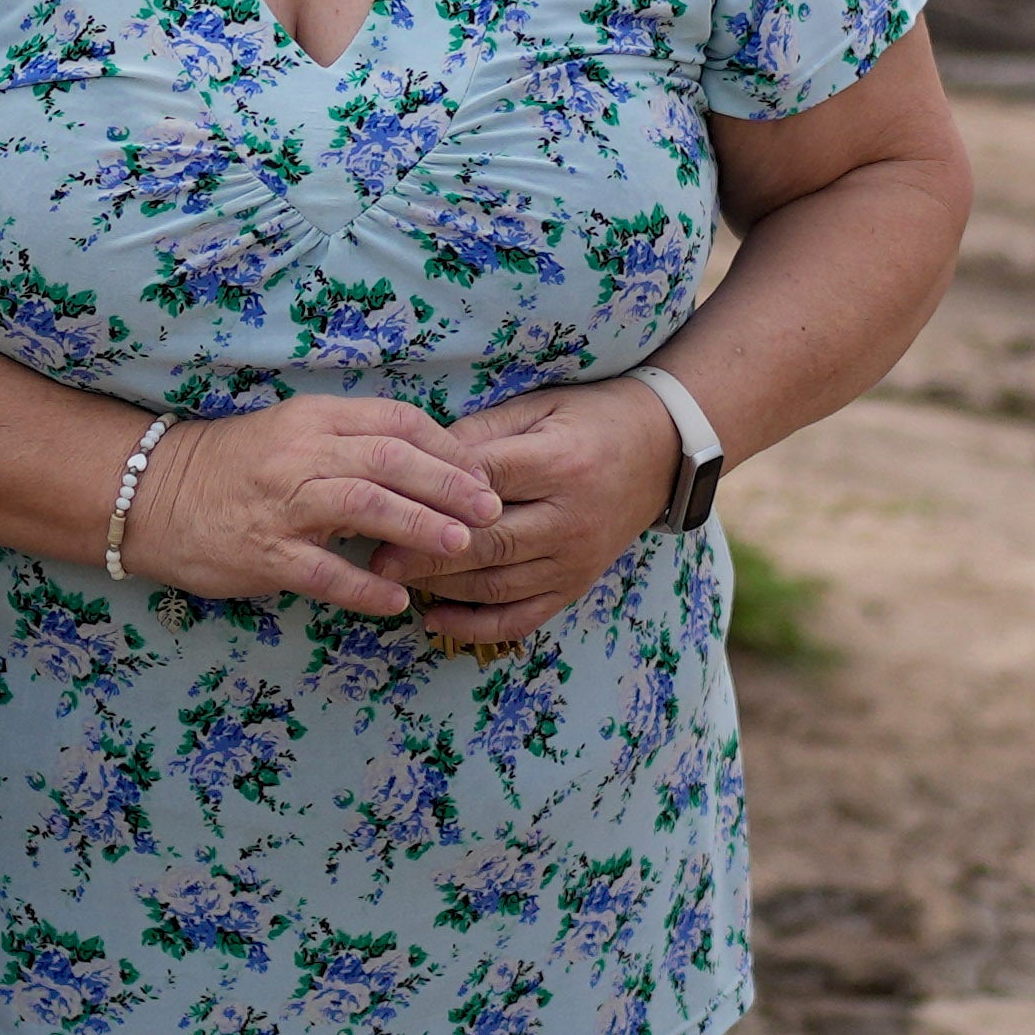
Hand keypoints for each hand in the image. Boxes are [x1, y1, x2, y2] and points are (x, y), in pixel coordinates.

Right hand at [127, 392, 502, 616]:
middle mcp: (301, 453)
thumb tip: (426, 466)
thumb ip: (351, 445)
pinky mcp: (262, 552)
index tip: (481, 473)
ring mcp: (281, 504)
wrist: (149, 495)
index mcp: (314, 418)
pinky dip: (363, 586)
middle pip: (390, 459)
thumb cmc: (234, 468)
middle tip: (491, 510)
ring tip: (460, 547)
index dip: (446, 446)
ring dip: (418, 526)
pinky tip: (396, 599)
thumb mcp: (293, 436)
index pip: (397, 421)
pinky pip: (322, 571)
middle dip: (449, 484)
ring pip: (363, 505)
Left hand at [395, 380, 680, 663]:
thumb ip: (481, 435)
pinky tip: (433, 619)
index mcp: (559, 462)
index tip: (381, 500)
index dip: (430, 494)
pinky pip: (521, 617)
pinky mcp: (576, 585)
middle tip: (373, 555)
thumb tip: (417, 459)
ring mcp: (575, 559)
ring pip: (496, 584)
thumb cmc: (589, 420)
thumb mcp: (537, 409)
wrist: (661, 452)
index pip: (484, 483)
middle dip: (424, 552)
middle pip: (485, 543)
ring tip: (391, 580)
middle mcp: (570, 517)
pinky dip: (475, 625)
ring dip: (440, 586)